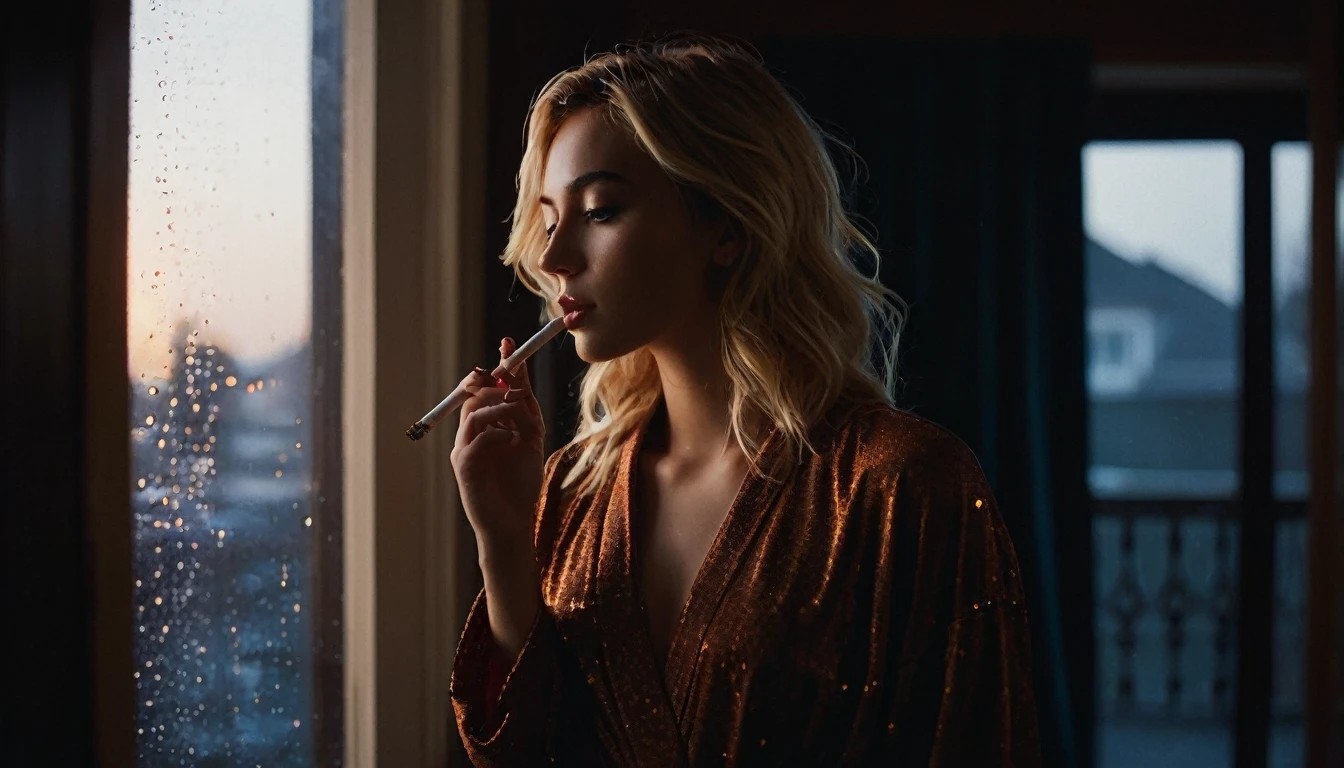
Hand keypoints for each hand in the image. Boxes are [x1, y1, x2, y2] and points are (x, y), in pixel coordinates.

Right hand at [449, 337, 546, 553]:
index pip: (485, 389)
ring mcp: (463, 450)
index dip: (497, 366)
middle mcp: (469, 435)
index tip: (508, 343)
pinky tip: (513, 442)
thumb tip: (522, 380)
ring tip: (519, 415)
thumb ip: (525, 412)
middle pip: (473, 395)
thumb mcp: (530, 440)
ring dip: (499, 407)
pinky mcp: (464, 468)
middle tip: (516, 386)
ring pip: (474, 413)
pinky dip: (497, 433)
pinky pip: (476, 438)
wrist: (514, 524)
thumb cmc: (521, 485)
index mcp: (484, 427)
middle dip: (496, 384)